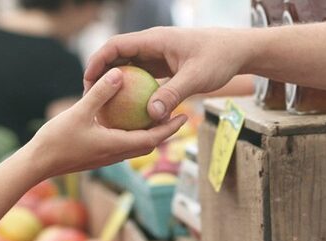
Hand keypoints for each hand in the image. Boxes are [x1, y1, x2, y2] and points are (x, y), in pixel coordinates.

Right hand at [28, 67, 187, 179]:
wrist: (37, 164)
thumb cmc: (56, 140)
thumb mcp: (79, 112)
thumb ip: (100, 93)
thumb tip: (119, 73)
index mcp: (116, 146)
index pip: (152, 139)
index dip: (170, 128)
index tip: (185, 116)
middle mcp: (116, 154)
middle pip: (149, 144)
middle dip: (166, 131)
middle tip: (178, 114)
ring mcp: (107, 157)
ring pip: (136, 145)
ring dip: (150, 133)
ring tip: (157, 115)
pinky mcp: (98, 155)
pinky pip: (122, 144)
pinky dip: (131, 133)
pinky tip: (126, 119)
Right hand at [84, 27, 252, 121]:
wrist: (238, 51)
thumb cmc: (219, 58)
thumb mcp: (196, 78)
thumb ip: (173, 94)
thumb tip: (151, 115)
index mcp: (155, 40)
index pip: (116, 46)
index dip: (97, 61)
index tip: (87, 81)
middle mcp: (152, 45)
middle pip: (117, 57)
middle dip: (101, 75)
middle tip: (90, 98)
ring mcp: (158, 55)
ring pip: (129, 68)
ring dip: (116, 84)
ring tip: (104, 106)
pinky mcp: (165, 66)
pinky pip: (143, 77)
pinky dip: (134, 91)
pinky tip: (129, 111)